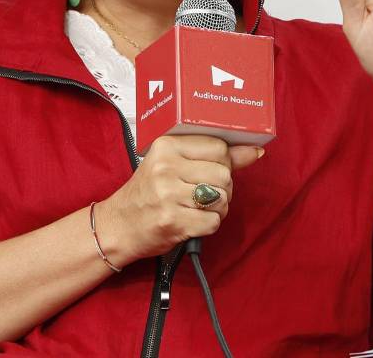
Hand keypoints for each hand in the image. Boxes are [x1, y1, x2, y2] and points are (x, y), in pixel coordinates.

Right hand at [99, 135, 262, 263]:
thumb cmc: (147, 193)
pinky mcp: (173, 221)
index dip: (223, 163)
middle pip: (224, 175)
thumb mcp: (174, 165)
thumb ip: (216, 157)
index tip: (209, 171)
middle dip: (221, 189)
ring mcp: (168, 195)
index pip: (219, 147)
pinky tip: (192, 221)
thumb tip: (255, 151)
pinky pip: (213, 221)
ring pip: (222, 198)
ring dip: (217, 208)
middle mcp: (166, 168)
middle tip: (202, 194)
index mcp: (166, 146)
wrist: (117, 226)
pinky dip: (208, 225)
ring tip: (197, 208)